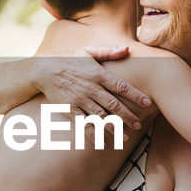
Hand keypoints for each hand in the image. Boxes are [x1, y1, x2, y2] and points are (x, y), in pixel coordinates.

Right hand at [33, 48, 150, 131]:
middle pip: (113, 104)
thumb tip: (127, 49)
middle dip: (127, 116)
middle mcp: (91, 88)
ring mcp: (80, 100)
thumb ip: (108, 51)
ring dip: (114, 127)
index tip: (147, 103)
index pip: (121, 86)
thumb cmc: (69, 59)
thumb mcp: (88, 50)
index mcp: (98, 74)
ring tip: (125, 137)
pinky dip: (92, 133)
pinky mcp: (70, 109)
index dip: (135, 95)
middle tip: (138, 125)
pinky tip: (101, 141)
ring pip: (101, 116)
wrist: (44, 70)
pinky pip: (83, 122)